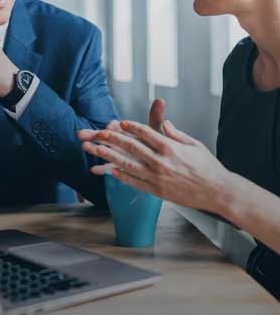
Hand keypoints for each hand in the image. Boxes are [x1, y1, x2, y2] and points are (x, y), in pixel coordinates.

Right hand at [76, 98, 166, 170]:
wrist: (163, 163)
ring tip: (84, 146)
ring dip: (94, 149)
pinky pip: (109, 169)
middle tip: (82, 133)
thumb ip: (156, 116)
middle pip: (107, 138)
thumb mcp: (158, 130)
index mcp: (129, 132)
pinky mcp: (120, 167)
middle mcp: (122, 142)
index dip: (114, 126)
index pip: (119, 127)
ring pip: (105, 152)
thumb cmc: (160, 144)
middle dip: (94, 134)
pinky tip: (93, 170)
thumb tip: (160, 100)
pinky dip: (102, 170)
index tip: (111, 125)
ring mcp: (120, 155)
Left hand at [79, 120, 229, 213]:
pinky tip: (111, 171)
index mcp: (171, 147)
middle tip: (100, 132)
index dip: (132, 127)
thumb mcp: (194, 144)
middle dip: (114, 139)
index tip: (120, 122)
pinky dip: (123, 176)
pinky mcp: (157, 191)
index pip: (147, 133)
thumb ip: (176, 134)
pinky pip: (136, 182)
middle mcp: (162, 162)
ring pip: (129, 165)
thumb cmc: (208, 167)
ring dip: (111, 157)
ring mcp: (158, 177)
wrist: (217, 192)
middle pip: (133, 147)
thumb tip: (165, 123)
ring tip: (98, 150)